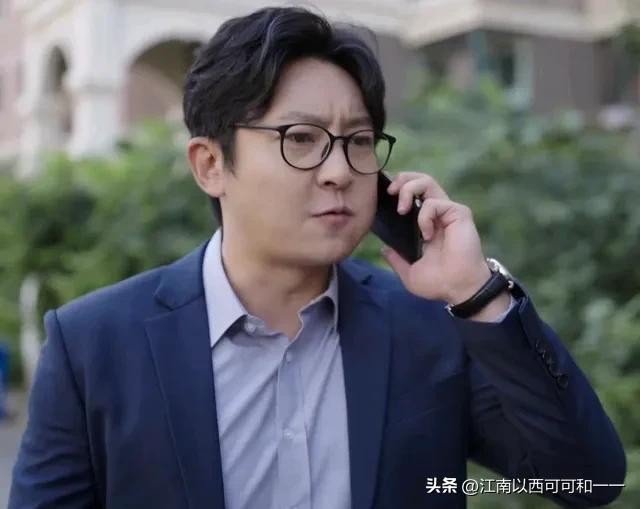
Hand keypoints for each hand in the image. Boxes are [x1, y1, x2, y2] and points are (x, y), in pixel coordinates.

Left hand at [381, 172, 509, 319]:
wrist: (458, 289)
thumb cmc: (439, 283)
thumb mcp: (409, 273)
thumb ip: (396, 259)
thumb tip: (384, 249)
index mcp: (425, 224)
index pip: (411, 195)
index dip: (398, 188)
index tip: (383, 194)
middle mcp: (436, 214)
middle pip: (419, 180)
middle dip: (401, 179)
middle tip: (390, 192)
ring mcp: (447, 212)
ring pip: (427, 182)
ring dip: (409, 189)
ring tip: (401, 209)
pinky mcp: (458, 213)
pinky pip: (434, 203)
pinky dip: (424, 216)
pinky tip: (427, 235)